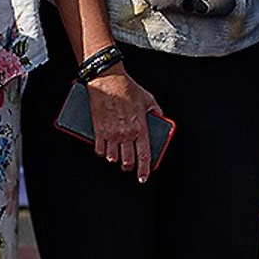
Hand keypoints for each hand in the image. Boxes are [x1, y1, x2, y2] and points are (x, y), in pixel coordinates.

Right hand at [87, 67, 164, 183]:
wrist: (107, 80)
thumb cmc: (127, 88)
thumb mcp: (148, 99)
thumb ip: (156, 110)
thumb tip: (160, 117)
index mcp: (140, 128)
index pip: (144, 156)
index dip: (144, 170)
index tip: (143, 177)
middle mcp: (126, 134)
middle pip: (127, 161)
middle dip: (128, 167)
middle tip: (129, 166)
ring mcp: (111, 134)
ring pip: (112, 158)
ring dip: (115, 159)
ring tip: (117, 156)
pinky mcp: (98, 130)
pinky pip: (99, 150)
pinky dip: (102, 152)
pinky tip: (104, 150)